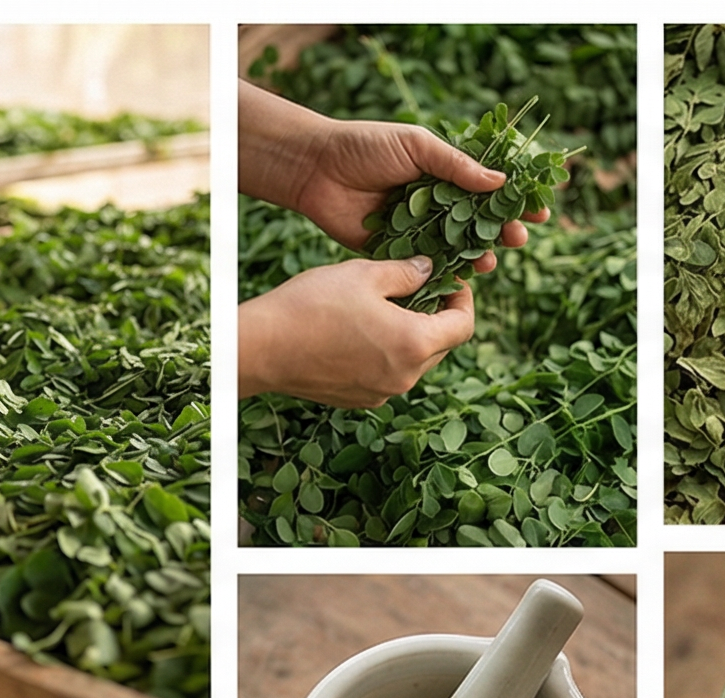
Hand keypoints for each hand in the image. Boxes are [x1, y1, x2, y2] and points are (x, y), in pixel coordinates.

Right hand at [238, 257, 476, 409]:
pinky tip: (361, 334)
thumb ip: (406, 272)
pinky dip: (386, 355)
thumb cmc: (311, 306)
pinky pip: (388, 376)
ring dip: (411, 337)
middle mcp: (404, 376)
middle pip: (442, 346)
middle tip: (419, 291)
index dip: (463, 300)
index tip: (450, 282)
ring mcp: (381, 393)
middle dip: (437, 317)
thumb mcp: (363, 274)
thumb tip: (429, 270)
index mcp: (414, 343)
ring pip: (414, 363)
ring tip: (386, 312)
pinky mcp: (359, 400)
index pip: (463, 325)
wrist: (261, 348)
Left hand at [242, 81, 549, 274]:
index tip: (541, 209)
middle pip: (479, 222)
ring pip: (455, 246)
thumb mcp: (417, 145)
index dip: (516, 199)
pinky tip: (460, 278)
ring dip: (477, 255)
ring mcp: (416, 228)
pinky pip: (423, 265)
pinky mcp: (393, 251)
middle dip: (503, 231)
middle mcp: (435, 202)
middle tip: (520, 238)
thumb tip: (500, 181)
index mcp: (445, 172)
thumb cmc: (365, 146)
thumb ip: (456, 165)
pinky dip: (443, 272)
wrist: (316, 168)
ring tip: (491, 261)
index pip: (490, 188)